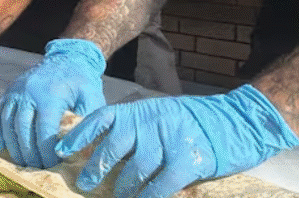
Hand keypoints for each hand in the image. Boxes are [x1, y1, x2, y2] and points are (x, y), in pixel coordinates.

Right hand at [0, 38, 107, 168]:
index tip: (51, 165)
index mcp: (50, 95)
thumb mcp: (92, 100)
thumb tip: (76, 148)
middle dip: (29, 152)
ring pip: (8, 122)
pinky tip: (3, 146)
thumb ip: (85, 123)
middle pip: (23, 128)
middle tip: (36, 168)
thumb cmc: (82, 82)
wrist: (68, 58)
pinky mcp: (9, 91)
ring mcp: (16, 90)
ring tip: (22, 162)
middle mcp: (29, 91)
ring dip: (13, 145)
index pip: (44, 130)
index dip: (46, 151)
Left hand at [58, 85, 298, 197]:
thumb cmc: (196, 121)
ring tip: (116, 197)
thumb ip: (137, 127)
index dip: (80, 134)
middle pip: (114, 147)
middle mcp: (151, 122)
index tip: (61, 149)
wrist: (237, 121)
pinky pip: (159, 185)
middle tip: (85, 184)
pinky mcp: (187, 161)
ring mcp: (169, 141)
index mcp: (142, 110)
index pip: (102, 119)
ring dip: (122, 187)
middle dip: (96, 168)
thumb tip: (107, 149)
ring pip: (135, 169)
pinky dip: (148, 196)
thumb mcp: (162, 114)